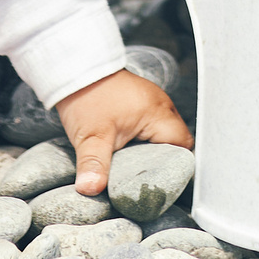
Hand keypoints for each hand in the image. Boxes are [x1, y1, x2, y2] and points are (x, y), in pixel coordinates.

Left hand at [56, 70, 191, 195]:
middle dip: (162, 161)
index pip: (183, 147)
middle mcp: (161, 105)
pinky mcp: (140, 102)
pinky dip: (143, 139)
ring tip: (136, 166)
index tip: (159, 182)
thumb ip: (94, 165)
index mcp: (158, 113)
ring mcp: (152, 102)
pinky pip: (151, 125)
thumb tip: (91, 189)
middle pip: (175, 142)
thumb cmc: (86, 97)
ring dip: (151, 150)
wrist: (75, 69)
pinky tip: (128, 149)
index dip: (175, 167)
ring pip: (162, 134)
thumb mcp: (90, 136)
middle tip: (145, 178)